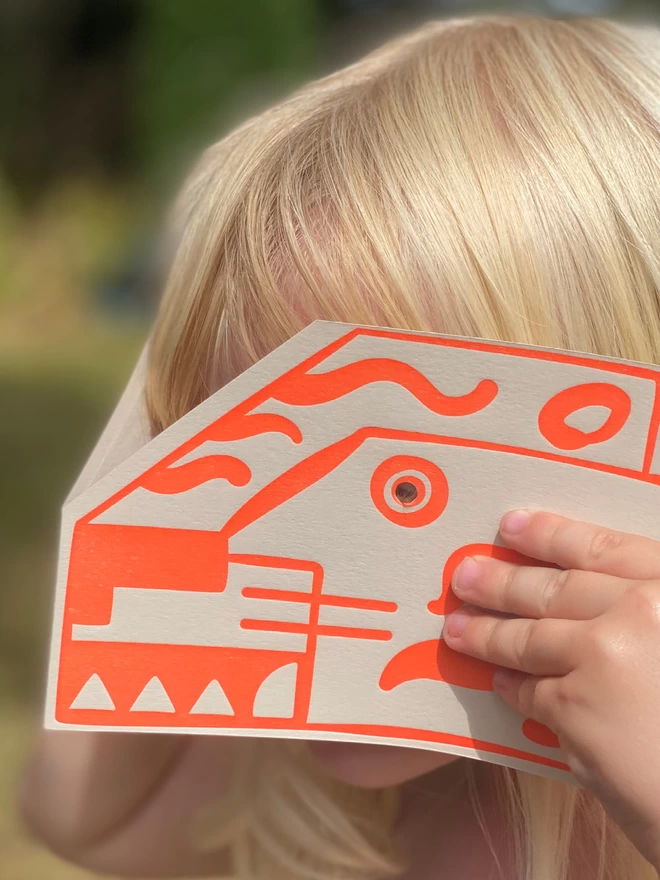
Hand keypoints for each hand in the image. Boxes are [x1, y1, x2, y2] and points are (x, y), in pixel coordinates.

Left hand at [443, 510, 659, 869]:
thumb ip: (644, 613)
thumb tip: (595, 600)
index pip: (601, 548)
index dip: (550, 535)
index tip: (512, 525)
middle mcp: (639, 607)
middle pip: (554, 587)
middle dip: (502, 580)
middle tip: (465, 574)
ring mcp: (606, 652)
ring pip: (530, 635)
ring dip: (487, 631)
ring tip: (457, 626)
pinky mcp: (579, 705)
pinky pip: (531, 690)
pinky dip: (512, 687)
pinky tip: (498, 682)